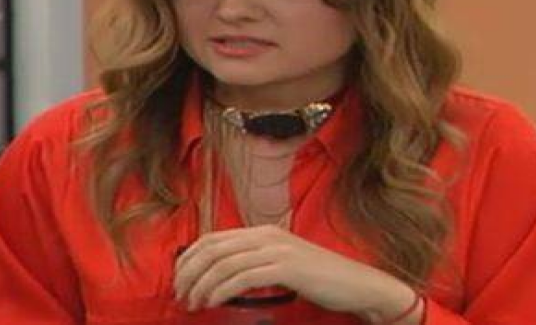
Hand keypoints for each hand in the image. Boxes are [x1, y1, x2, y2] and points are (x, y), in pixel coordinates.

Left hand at [172, 225, 419, 322]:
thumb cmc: (318, 278)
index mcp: (261, 231)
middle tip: (180, 295)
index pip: (212, 238)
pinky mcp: (286, 268)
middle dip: (189, 273)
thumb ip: (252, 261)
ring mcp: (276, 249)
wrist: (357, 284)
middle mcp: (265, 235)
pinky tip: (213, 302)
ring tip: (193, 303)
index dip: (189, 259)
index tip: (179, 280)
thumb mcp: (280, 262)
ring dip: (202, 285)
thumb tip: (218, 275)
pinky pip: (242, 277)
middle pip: (212, 249)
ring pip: (224, 263)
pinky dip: (222, 290)